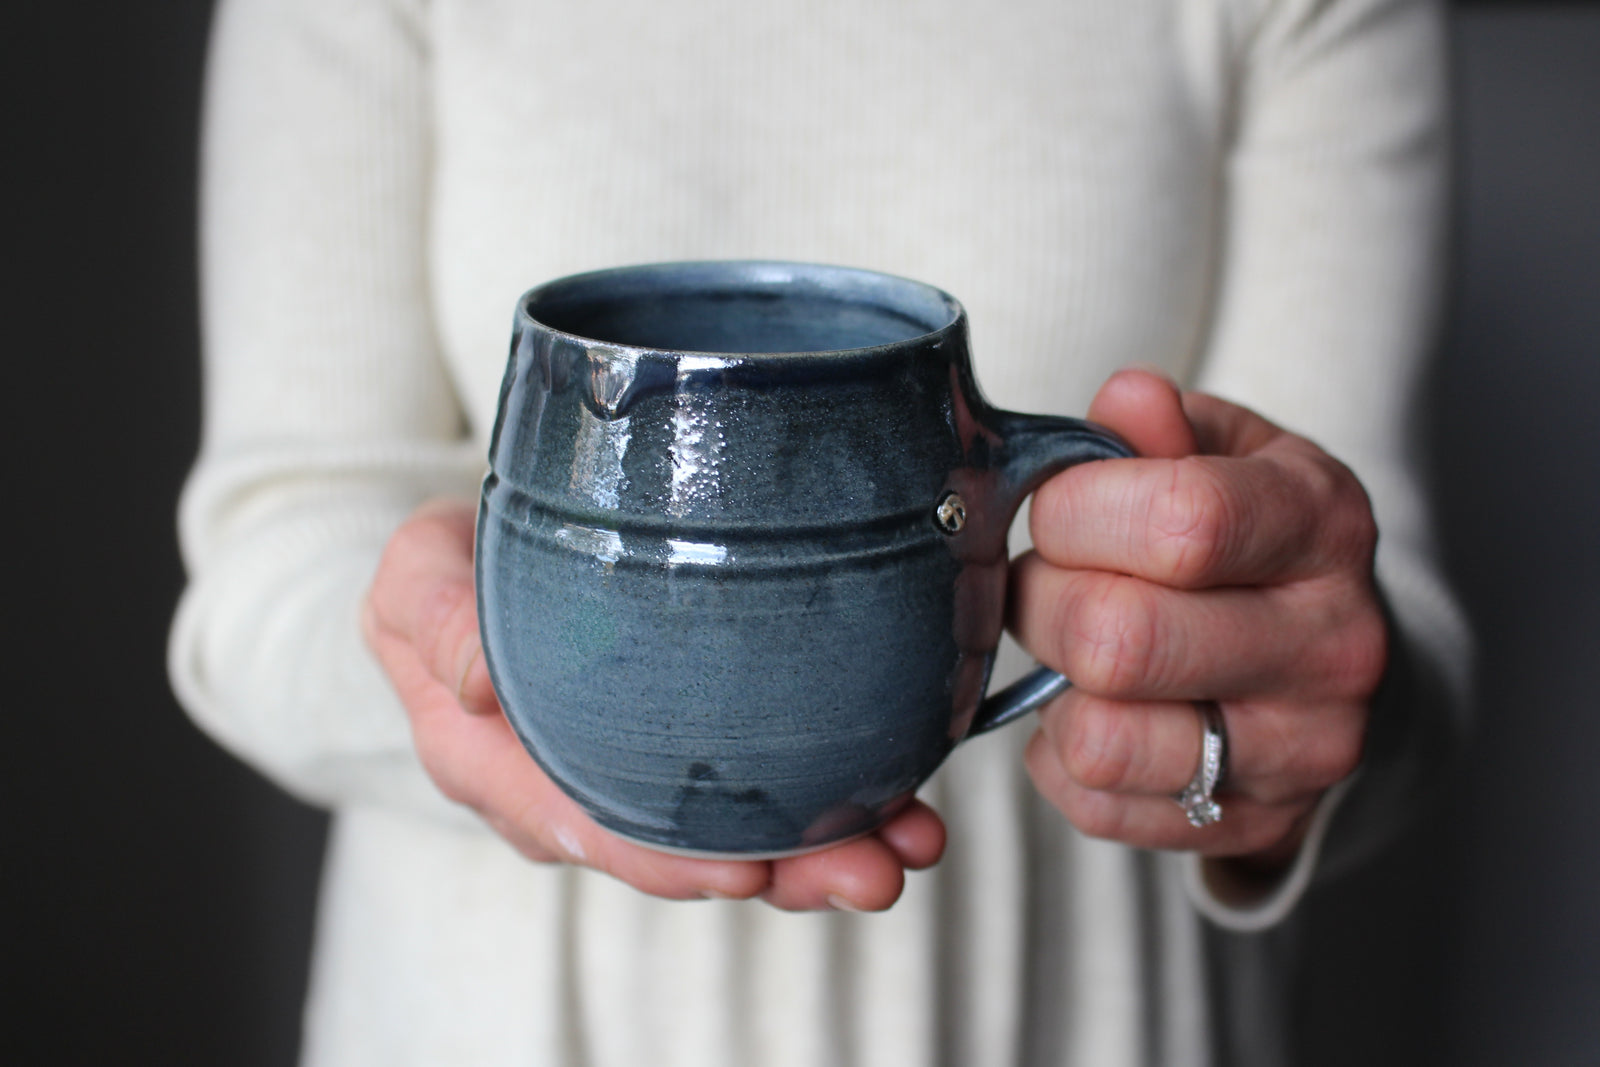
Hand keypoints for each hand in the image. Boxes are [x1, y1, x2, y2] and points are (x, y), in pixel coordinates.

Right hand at [362, 499, 945, 908]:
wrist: (481, 553)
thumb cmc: (448, 567)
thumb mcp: (416, 576)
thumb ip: (437, 622)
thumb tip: (473, 683)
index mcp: (497, 765)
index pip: (584, 831)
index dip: (667, 861)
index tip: (749, 870)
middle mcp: (571, 790)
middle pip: (682, 853)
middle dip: (783, 869)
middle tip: (873, 867)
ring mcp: (635, 774)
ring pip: (735, 833)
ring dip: (827, 844)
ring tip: (912, 836)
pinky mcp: (686, 746)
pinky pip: (757, 786)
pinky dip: (832, 792)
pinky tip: (901, 792)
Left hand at [1010, 370, 1384, 865]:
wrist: (1327, 648)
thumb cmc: (1248, 534)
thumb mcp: (1220, 453)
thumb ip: (1160, 428)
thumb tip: (1128, 398)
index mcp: (1323, 525)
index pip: (1179, 523)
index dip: (1075, 512)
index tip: (1061, 509)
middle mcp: (1332, 646)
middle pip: (1117, 640)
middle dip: (1041, 601)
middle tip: (1049, 582)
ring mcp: (1301, 750)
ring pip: (1099, 740)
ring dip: (1051, 689)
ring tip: (1075, 651)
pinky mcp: (1254, 824)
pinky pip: (1094, 803)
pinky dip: (1063, 754)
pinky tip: (1099, 708)